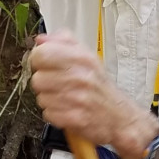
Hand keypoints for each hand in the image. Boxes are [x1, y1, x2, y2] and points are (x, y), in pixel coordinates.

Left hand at [28, 31, 158, 158]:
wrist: (120, 117)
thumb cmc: (100, 87)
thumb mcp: (88, 58)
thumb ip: (64, 43)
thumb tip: (41, 40)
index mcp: (82, 58)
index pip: (41, 54)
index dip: (39, 60)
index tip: (45, 65)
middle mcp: (80, 76)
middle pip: (37, 79)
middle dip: (44, 84)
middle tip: (57, 85)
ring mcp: (78, 98)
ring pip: (41, 98)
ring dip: (49, 100)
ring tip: (64, 99)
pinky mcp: (75, 118)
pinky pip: (48, 114)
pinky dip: (55, 115)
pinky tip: (67, 110)